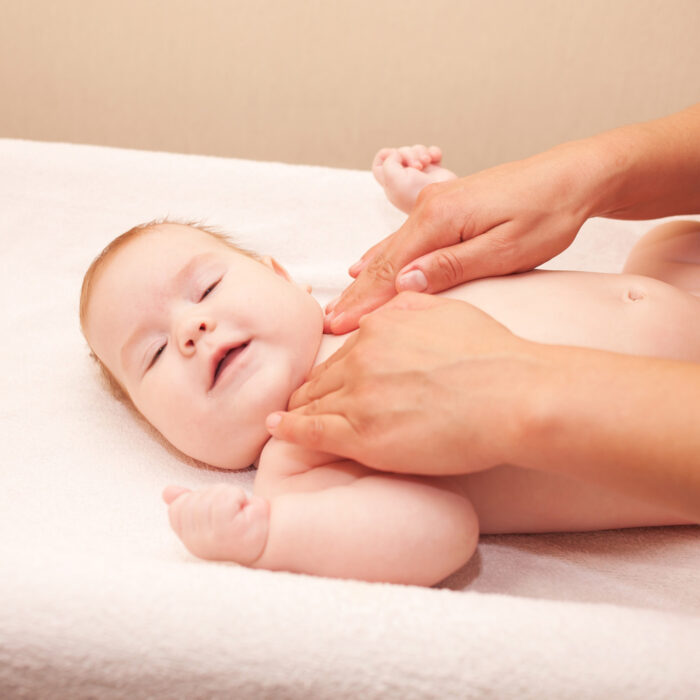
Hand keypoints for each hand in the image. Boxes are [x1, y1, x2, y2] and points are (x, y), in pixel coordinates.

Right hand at [162, 484, 269, 563]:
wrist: (273, 536)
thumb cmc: (243, 522)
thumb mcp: (213, 510)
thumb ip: (189, 501)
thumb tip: (167, 491)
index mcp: (189, 539)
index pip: (178, 507)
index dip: (201, 499)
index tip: (220, 510)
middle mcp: (196, 545)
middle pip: (195, 499)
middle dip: (217, 495)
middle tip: (234, 510)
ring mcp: (211, 541)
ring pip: (210, 496)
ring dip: (230, 496)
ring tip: (240, 511)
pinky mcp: (229, 533)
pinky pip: (225, 499)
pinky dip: (238, 498)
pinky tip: (246, 510)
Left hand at [267, 292, 543, 474]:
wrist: (514, 395)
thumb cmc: (494, 356)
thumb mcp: (448, 311)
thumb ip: (410, 306)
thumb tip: (390, 304)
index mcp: (380, 327)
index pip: (342, 351)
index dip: (335, 369)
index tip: (330, 381)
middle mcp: (362, 355)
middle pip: (323, 376)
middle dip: (312, 390)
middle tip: (302, 403)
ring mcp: (358, 394)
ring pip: (313, 402)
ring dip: (300, 409)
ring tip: (287, 419)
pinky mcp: (361, 434)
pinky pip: (310, 430)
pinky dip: (290, 429)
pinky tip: (277, 428)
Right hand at [326, 142, 596, 333]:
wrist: (575, 175)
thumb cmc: (548, 213)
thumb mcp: (506, 249)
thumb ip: (452, 266)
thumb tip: (405, 283)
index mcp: (440, 219)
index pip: (390, 269)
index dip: (363, 301)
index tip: (337, 326)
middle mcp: (429, 208)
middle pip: (382, 259)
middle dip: (356, 293)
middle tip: (327, 322)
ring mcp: (436, 205)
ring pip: (390, 249)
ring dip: (365, 279)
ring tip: (341, 303)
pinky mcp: (447, 207)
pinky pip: (404, 239)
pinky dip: (382, 258)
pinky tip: (366, 264)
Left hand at [372, 145, 456, 213]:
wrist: (442, 201)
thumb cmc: (415, 193)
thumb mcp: (392, 178)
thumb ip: (388, 162)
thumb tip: (399, 154)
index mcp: (390, 184)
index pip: (379, 165)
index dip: (385, 155)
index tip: (394, 157)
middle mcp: (404, 179)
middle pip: (400, 154)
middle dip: (408, 153)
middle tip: (416, 166)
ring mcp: (420, 175)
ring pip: (416, 151)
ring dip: (421, 152)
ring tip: (426, 162)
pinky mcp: (435, 172)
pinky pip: (432, 152)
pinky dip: (433, 152)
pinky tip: (435, 158)